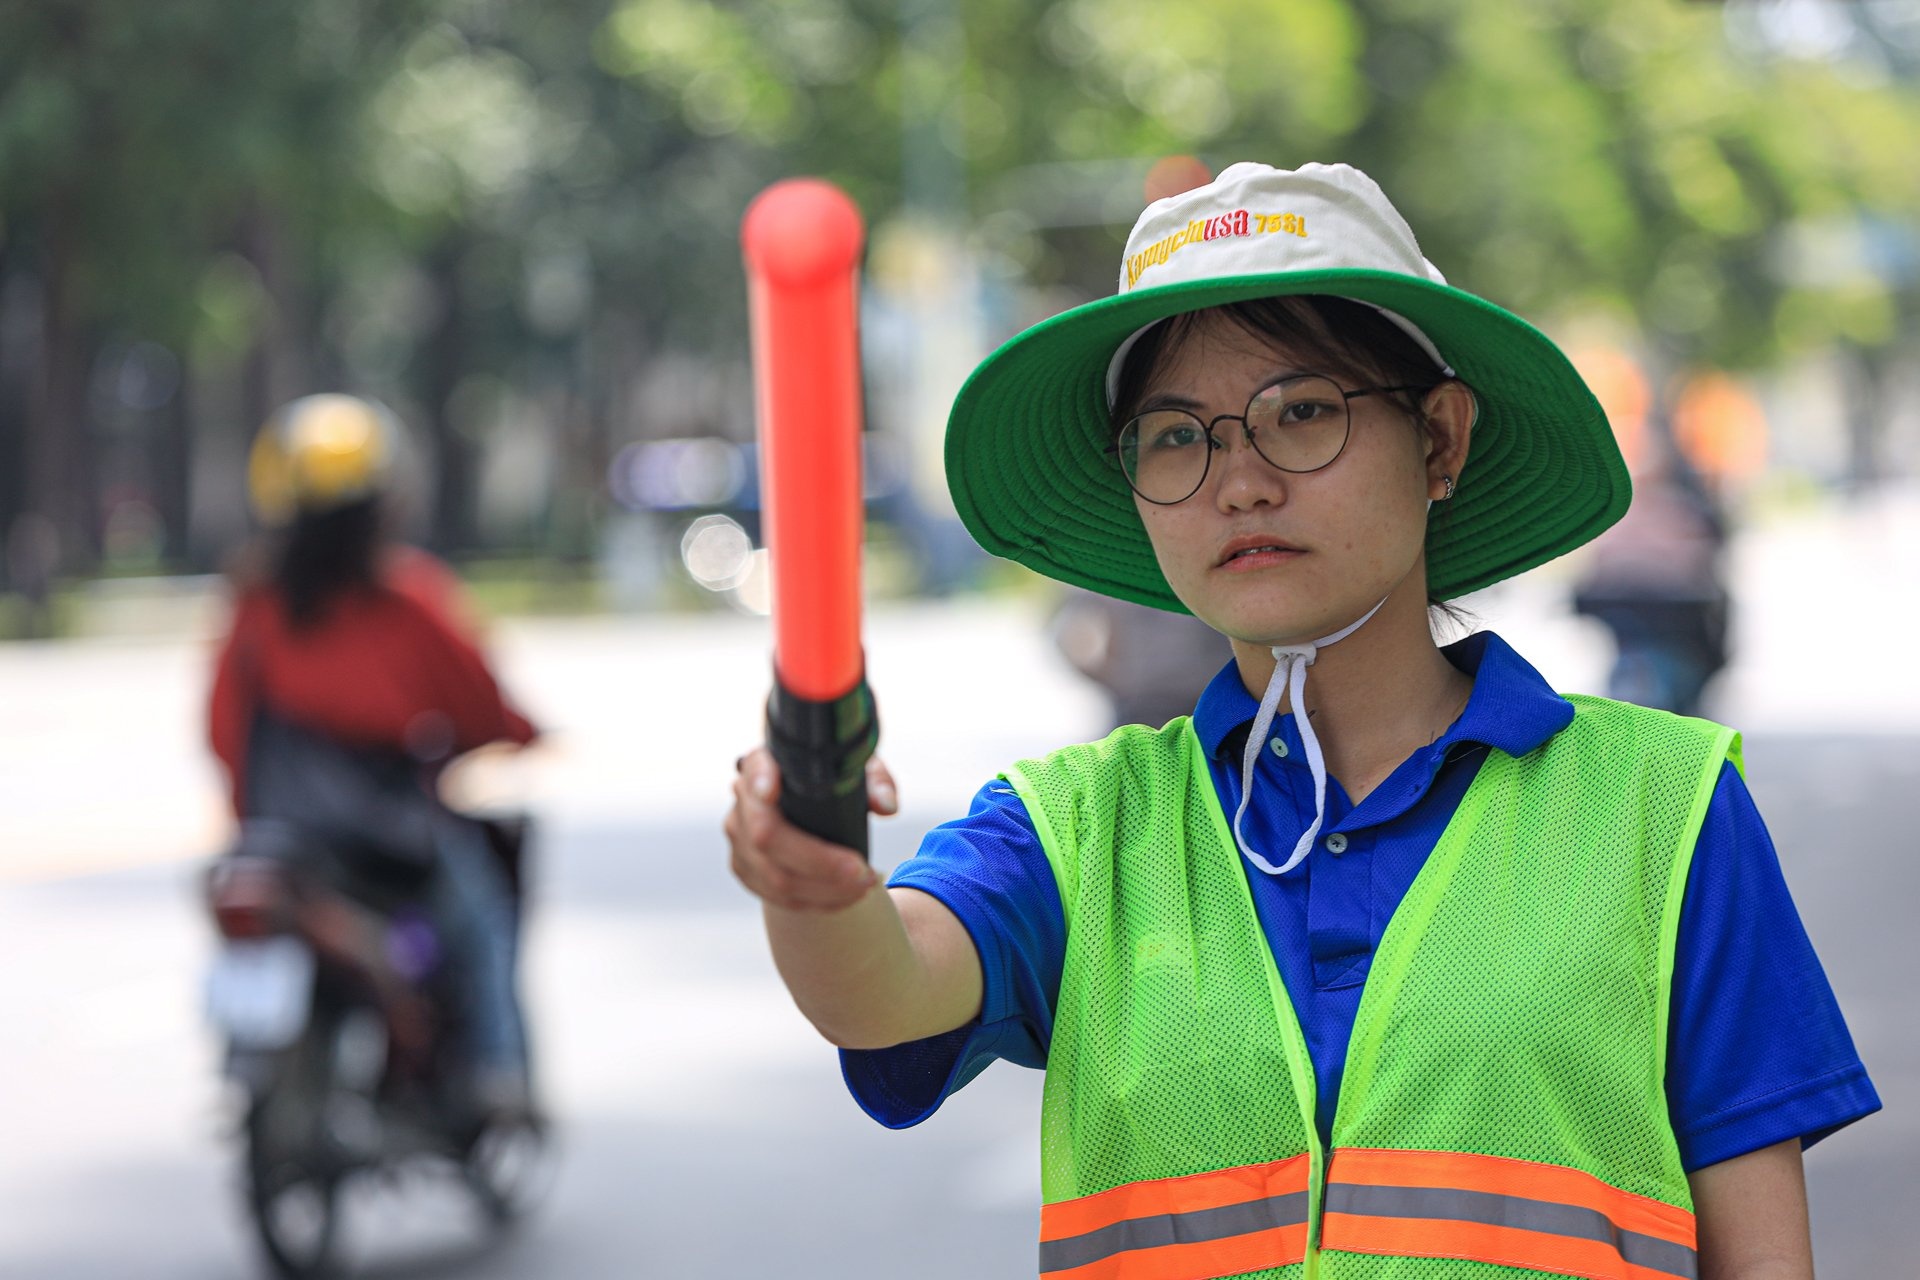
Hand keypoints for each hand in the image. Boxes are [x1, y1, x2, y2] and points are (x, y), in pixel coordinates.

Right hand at [725, 748, 896, 910]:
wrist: (807, 801)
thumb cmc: (833, 779)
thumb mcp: (858, 771)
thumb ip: (876, 781)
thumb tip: (886, 806)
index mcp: (765, 763)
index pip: (755, 767)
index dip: (760, 780)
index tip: (772, 791)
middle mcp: (744, 800)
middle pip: (767, 836)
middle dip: (819, 862)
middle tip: (863, 872)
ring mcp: (739, 839)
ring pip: (775, 877)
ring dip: (826, 890)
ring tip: (866, 885)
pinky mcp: (745, 869)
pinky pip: (777, 897)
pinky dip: (818, 903)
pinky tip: (848, 897)